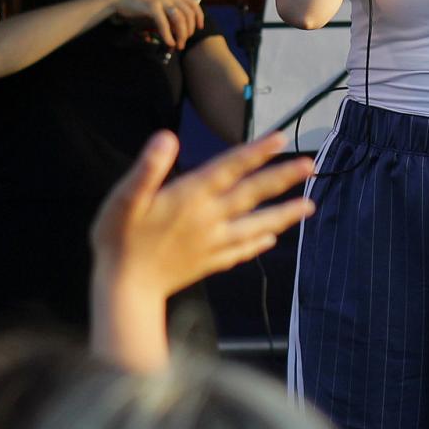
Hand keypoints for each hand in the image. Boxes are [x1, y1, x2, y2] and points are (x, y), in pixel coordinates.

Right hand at [91, 130, 315, 301]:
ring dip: (284, 214)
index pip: (229, 167)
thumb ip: (147, 168)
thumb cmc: (118, 240)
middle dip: (282, 178)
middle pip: (252, 193)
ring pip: (255, 224)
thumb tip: (166, 137)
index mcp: (190, 197)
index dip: (255, 151)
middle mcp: (208, 218)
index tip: (280, 138)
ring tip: (310, 206)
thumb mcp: (123, 199)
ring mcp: (211, 243)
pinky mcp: (208, 263)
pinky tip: (272, 239)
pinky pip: (240, 251)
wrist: (122, 291)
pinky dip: (258, 243)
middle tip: (311, 165)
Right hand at [106, 0, 203, 49]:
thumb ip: (167, 13)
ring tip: (178, 45)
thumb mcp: (157, 6)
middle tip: (184, 42)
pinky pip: (164, 23)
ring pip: (179, 19)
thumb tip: (177, 30)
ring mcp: (161, 0)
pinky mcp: (152, 6)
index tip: (199, 28)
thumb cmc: (137, 5)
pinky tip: (169, 42)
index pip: (193, 3)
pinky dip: (168, 35)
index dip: (199, 16)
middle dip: (189, 31)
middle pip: (188, 14)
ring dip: (181, 34)